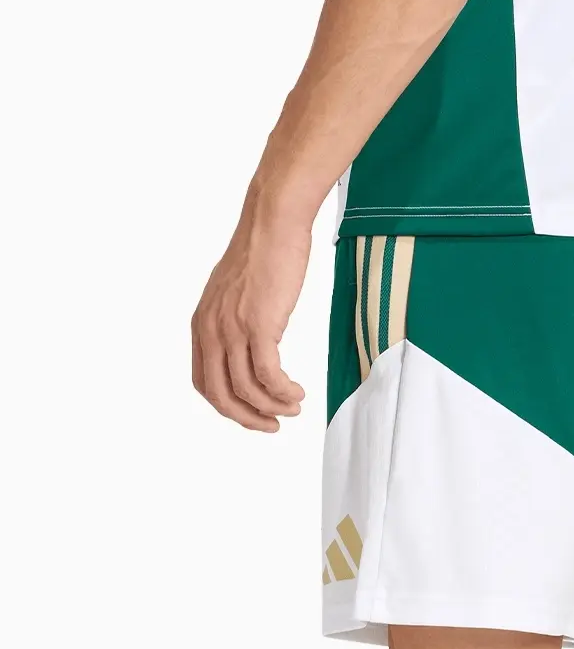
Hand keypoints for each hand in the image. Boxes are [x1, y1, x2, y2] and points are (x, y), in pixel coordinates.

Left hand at [192, 196, 310, 430]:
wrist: (273, 222)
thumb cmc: (263, 251)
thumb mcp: (236, 294)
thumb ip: (235, 322)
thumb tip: (251, 346)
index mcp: (201, 324)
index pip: (204, 381)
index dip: (227, 406)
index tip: (252, 413)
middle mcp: (210, 330)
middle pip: (220, 395)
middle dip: (247, 418)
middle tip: (272, 425)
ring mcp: (232, 328)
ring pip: (246, 389)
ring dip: (273, 407)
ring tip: (294, 407)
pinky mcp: (258, 325)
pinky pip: (268, 375)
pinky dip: (283, 391)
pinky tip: (297, 392)